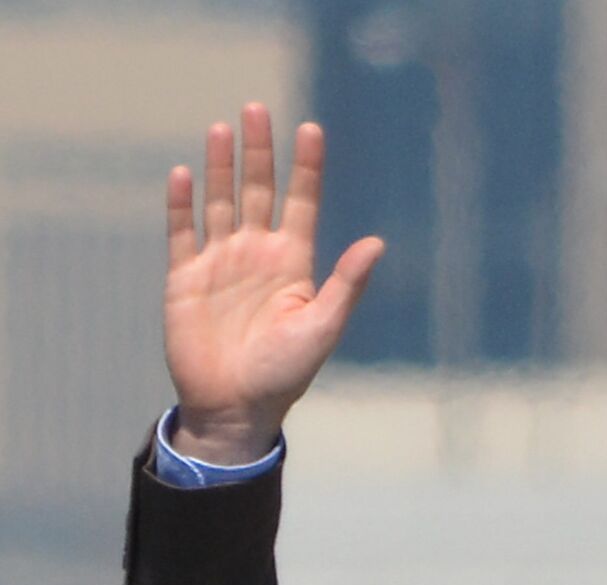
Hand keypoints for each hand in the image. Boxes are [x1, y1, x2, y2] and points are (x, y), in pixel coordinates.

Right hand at [164, 103, 383, 463]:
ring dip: (220, 167)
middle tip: (256, 108)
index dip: (306, 167)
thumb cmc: (286, 373)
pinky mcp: (185, 278)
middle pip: (258, 191)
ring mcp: (220, 263)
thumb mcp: (323, 327)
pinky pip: (182, 233)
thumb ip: (347, 284)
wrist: (236, 407)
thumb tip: (377, 242)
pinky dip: (182, 205)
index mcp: (293, 262)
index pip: (301, 202)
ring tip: (222, 128)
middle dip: (259, 151)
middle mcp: (257, 254)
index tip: (310, 128)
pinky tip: (184, 175)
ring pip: (221, 202)